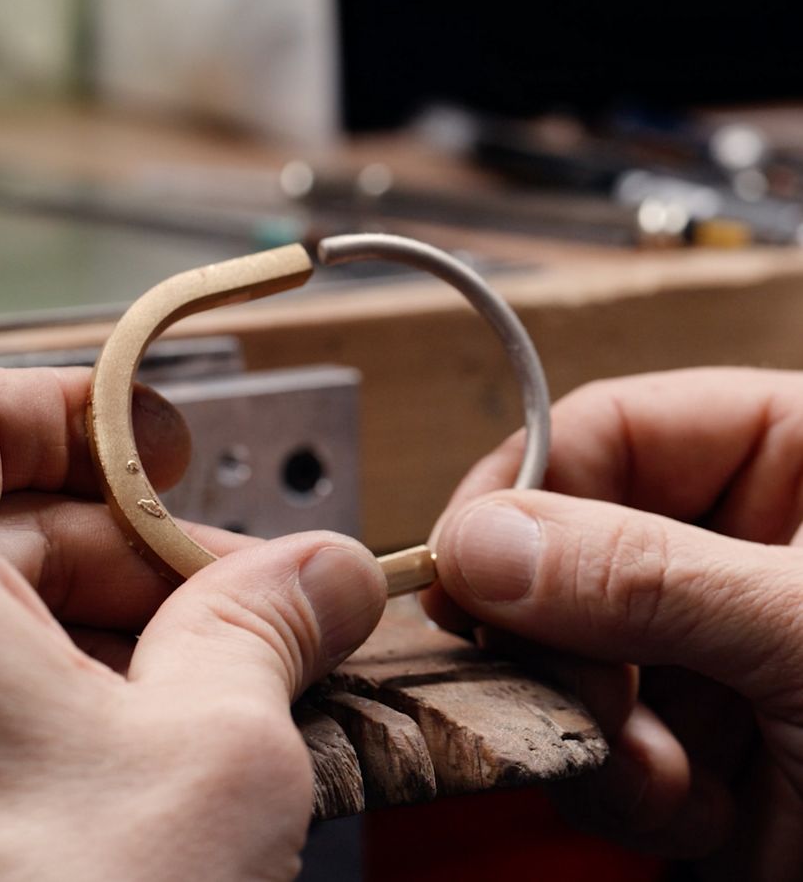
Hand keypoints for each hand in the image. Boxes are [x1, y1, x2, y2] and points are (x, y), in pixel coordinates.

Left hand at [0, 365, 384, 880]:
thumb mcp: (204, 767)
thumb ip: (267, 633)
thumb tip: (325, 574)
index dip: (88, 419)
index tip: (170, 454)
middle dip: (131, 554)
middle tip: (237, 595)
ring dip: (100, 638)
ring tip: (208, 683)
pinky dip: (42, 708)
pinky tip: (130, 748)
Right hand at [424, 368, 802, 880]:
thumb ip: (646, 575)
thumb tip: (483, 539)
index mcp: (794, 460)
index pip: (610, 429)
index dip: (526, 484)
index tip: (464, 556)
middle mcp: (739, 550)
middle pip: (571, 545)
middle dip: (552, 624)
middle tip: (549, 675)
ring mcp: (715, 649)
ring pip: (571, 649)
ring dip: (590, 715)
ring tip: (656, 765)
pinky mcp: (706, 742)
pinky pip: (603, 735)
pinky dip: (622, 778)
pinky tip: (685, 805)